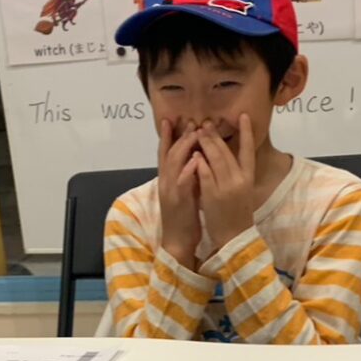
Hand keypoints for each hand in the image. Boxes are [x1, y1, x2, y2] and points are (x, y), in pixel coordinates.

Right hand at [157, 118, 200, 269]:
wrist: (177, 240)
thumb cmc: (184, 216)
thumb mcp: (185, 191)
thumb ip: (187, 175)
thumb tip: (195, 159)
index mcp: (167, 179)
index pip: (165, 153)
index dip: (166, 136)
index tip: (171, 119)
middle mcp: (166, 182)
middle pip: (170, 153)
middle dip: (179, 135)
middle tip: (190, 120)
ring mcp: (170, 191)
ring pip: (173, 164)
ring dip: (184, 147)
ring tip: (194, 132)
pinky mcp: (178, 201)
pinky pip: (182, 183)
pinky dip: (187, 171)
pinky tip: (195, 160)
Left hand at [193, 115, 255, 249]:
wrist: (233, 238)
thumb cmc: (237, 215)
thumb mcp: (242, 192)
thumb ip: (237, 174)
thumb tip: (229, 157)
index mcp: (248, 178)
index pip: (249, 151)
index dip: (247, 133)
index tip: (243, 116)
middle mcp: (239, 180)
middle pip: (227, 151)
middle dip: (215, 135)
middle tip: (206, 122)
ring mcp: (226, 186)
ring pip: (215, 158)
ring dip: (205, 143)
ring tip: (197, 131)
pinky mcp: (213, 194)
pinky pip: (205, 173)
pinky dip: (199, 162)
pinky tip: (193, 153)